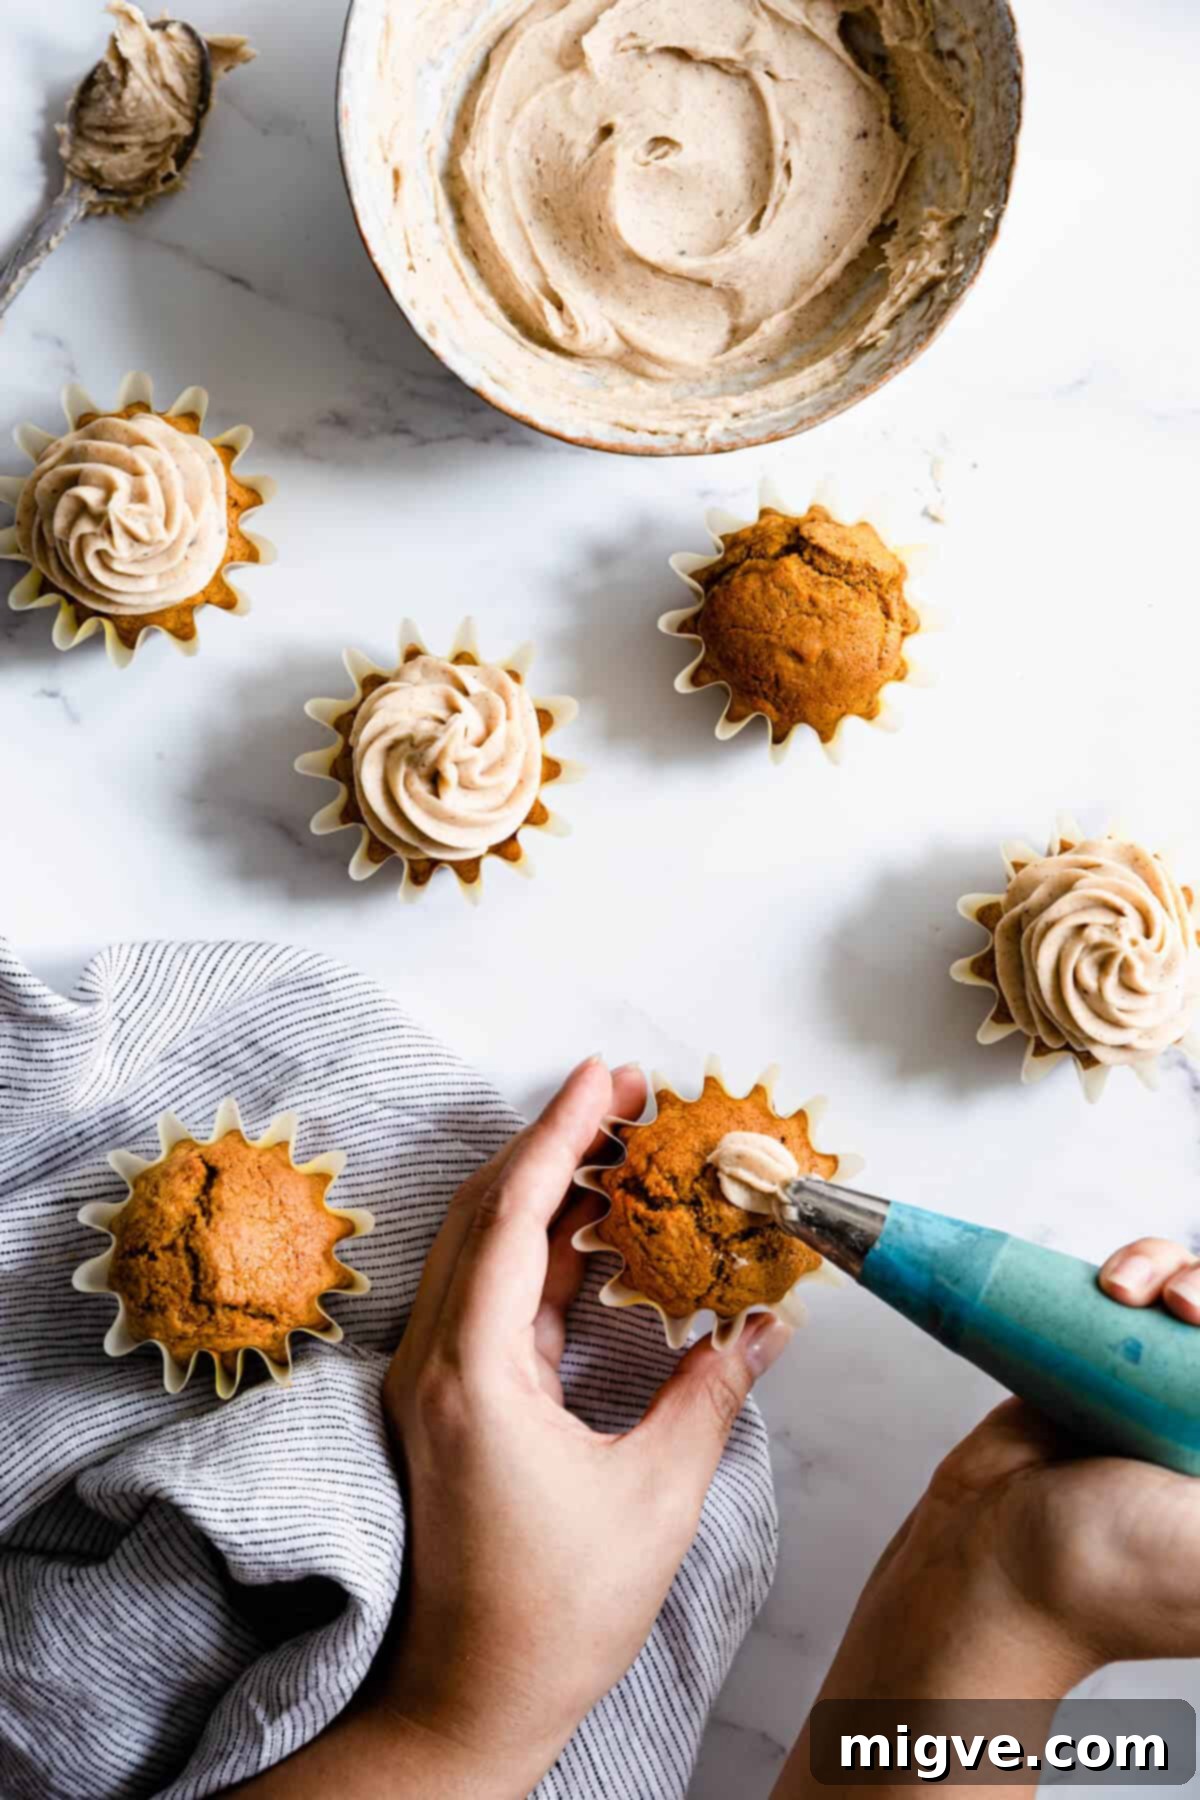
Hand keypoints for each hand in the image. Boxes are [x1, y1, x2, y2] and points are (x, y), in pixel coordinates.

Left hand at [378, 1055, 792, 1796]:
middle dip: (554, 1142)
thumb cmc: (554, 1616)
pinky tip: (596, 1234)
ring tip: (620, 1147)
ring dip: (546, 1190)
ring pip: (483, 1250)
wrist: (466, 1702)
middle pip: (486, 1214)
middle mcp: (435, 1364)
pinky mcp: (451, 1404)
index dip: (561, 1133)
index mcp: (473, 1377)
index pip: (514, 1216)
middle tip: (625, 1092)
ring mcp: (435, 1383)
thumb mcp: (655, 1499)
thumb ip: (711, 1395)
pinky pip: (493, 1298)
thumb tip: (766, 1325)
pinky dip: (544, 1252)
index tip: (606, 1076)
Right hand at [773, 1237, 1199, 1799]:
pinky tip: (1110, 1283)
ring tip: (1125, 1289)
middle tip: (1179, 1307)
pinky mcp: (1088, 1364)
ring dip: (1165, 1269)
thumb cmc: (1114, 1572)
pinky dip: (1126, 1273)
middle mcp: (1198, 1421)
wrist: (994, 1560)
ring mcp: (1148, 1389)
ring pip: (1180, 1295)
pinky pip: (1118, 1298)